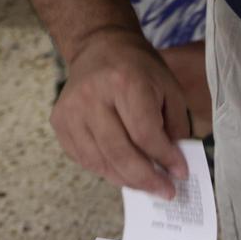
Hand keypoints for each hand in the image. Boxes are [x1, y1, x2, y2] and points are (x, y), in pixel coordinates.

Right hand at [50, 28, 190, 198]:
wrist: (100, 47)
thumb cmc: (140, 70)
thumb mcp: (169, 89)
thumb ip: (175, 127)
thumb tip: (174, 167)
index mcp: (124, 83)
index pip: (145, 134)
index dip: (165, 158)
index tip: (180, 173)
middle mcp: (92, 96)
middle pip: (120, 153)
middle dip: (147, 179)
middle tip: (166, 191)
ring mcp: (71, 110)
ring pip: (100, 161)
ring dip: (127, 180)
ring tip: (148, 185)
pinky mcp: (59, 122)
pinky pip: (84, 159)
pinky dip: (107, 171)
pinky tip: (124, 172)